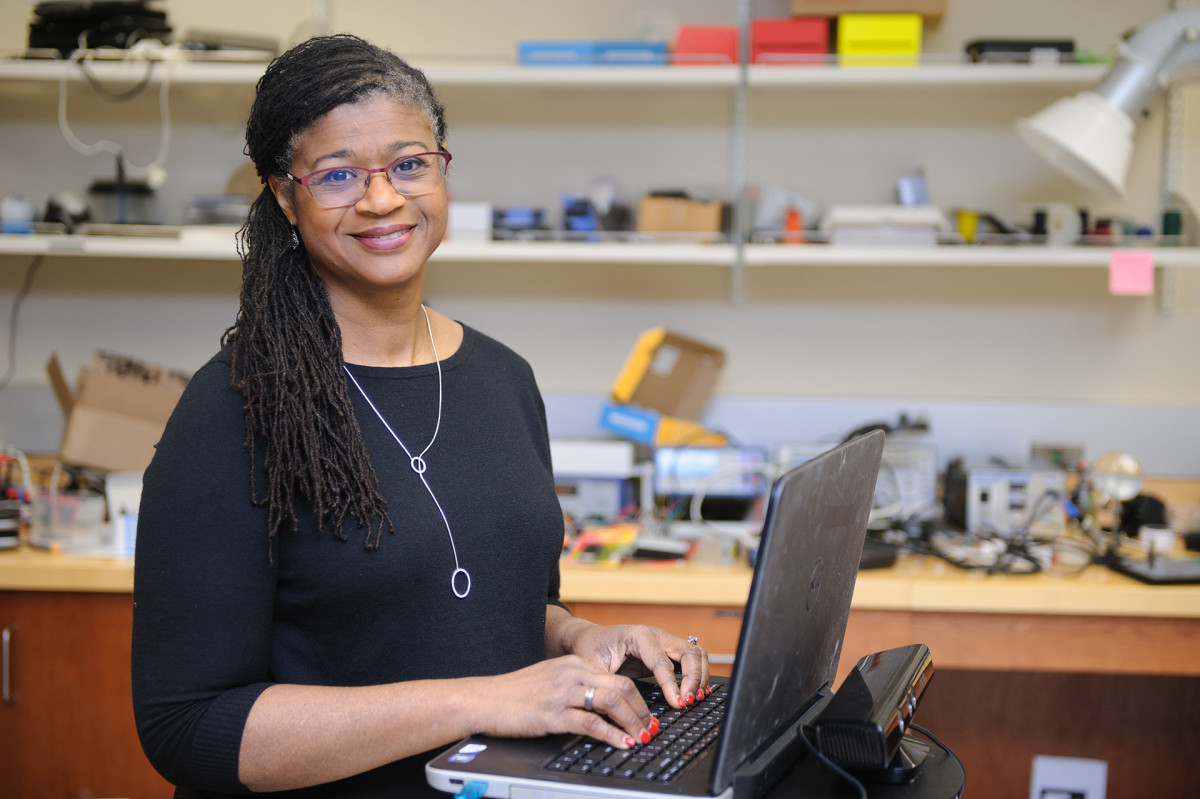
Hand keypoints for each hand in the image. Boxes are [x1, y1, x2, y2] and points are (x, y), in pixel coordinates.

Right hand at [471, 655, 659, 749]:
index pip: (617, 677)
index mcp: (574, 664)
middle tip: (651, 728)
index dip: (639, 698)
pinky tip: (621, 743)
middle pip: (621, 686)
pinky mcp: (552, 713)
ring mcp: (562, 693)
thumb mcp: (551, 680)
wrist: (485, 699)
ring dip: (632, 721)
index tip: (648, 715)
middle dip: (642, 710)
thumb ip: (577, 687)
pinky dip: (611, 734)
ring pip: (610, 701)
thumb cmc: (516, 693)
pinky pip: (590, 723)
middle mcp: (571, 674)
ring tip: (641, 737)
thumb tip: (605, 706)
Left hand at [568, 624, 710, 711]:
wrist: (589, 639)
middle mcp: (655, 635)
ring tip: (697, 697)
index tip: (678, 703)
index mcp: (637, 635)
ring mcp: (664, 641)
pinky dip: (698, 673)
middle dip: (694, 678)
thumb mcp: (593, 668)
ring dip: (700, 675)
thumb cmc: (590, 650)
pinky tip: (697, 691)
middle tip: (690, 701)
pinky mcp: (667, 651)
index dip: (672, 685)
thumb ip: (608, 686)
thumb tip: (623, 709)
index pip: (662, 661)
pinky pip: (691, 658)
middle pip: (687, 651)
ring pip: (695, 652)